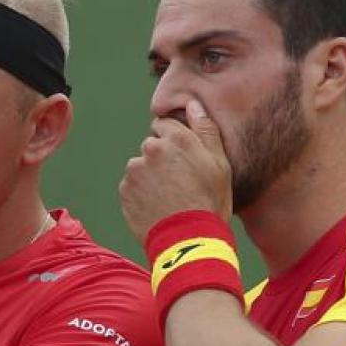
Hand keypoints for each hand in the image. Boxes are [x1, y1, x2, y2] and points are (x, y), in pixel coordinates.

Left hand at [119, 100, 232, 243]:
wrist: (189, 241)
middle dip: (161, 158)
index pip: (164, 124)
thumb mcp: (220, 164)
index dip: (175, 141)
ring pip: (141, 167)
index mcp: (177, 139)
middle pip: (152, 146)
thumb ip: (206, 130)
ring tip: (169, 198)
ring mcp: (135, 171)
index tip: (183, 159)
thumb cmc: (210, 202)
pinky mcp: (125, 191)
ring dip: (151, 177)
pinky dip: (142, 194)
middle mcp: (151, 149)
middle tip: (179, 182)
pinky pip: (133, 187)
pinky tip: (158, 207)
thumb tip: (193, 104)